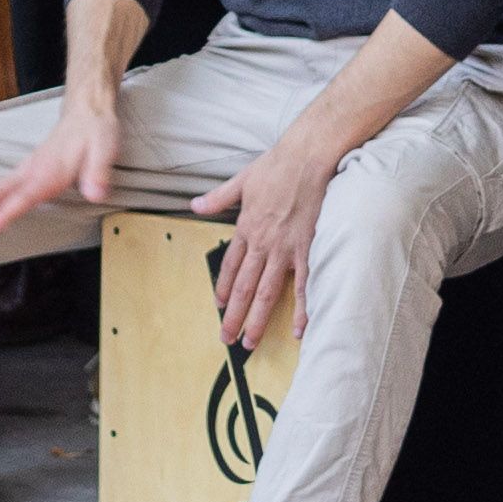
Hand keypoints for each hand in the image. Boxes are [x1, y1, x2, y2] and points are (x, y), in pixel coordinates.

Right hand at [0, 99, 120, 239]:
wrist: (86, 116)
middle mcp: (27, 174)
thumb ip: (98, 173)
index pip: (23, 196)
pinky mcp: (19, 177)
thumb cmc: (95, 135)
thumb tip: (95, 193)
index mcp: (47, 172)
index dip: (5, 213)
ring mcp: (20, 175)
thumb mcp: (105, 150)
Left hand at [192, 125, 337, 348]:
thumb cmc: (277, 165)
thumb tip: (195, 205)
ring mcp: (284, 249)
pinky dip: (302, 308)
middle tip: (227, 339)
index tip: (220, 306)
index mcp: (246, 228)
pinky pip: (304, 285)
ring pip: (268, 293)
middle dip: (235, 317)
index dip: (224, 288)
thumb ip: (218, 198)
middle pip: (245, 288)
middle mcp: (262, 244)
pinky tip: (300, 329)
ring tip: (251, 343)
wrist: (307, 158)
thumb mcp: (240, 180)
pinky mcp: (307, 248)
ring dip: (258, 320)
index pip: (231, 267)